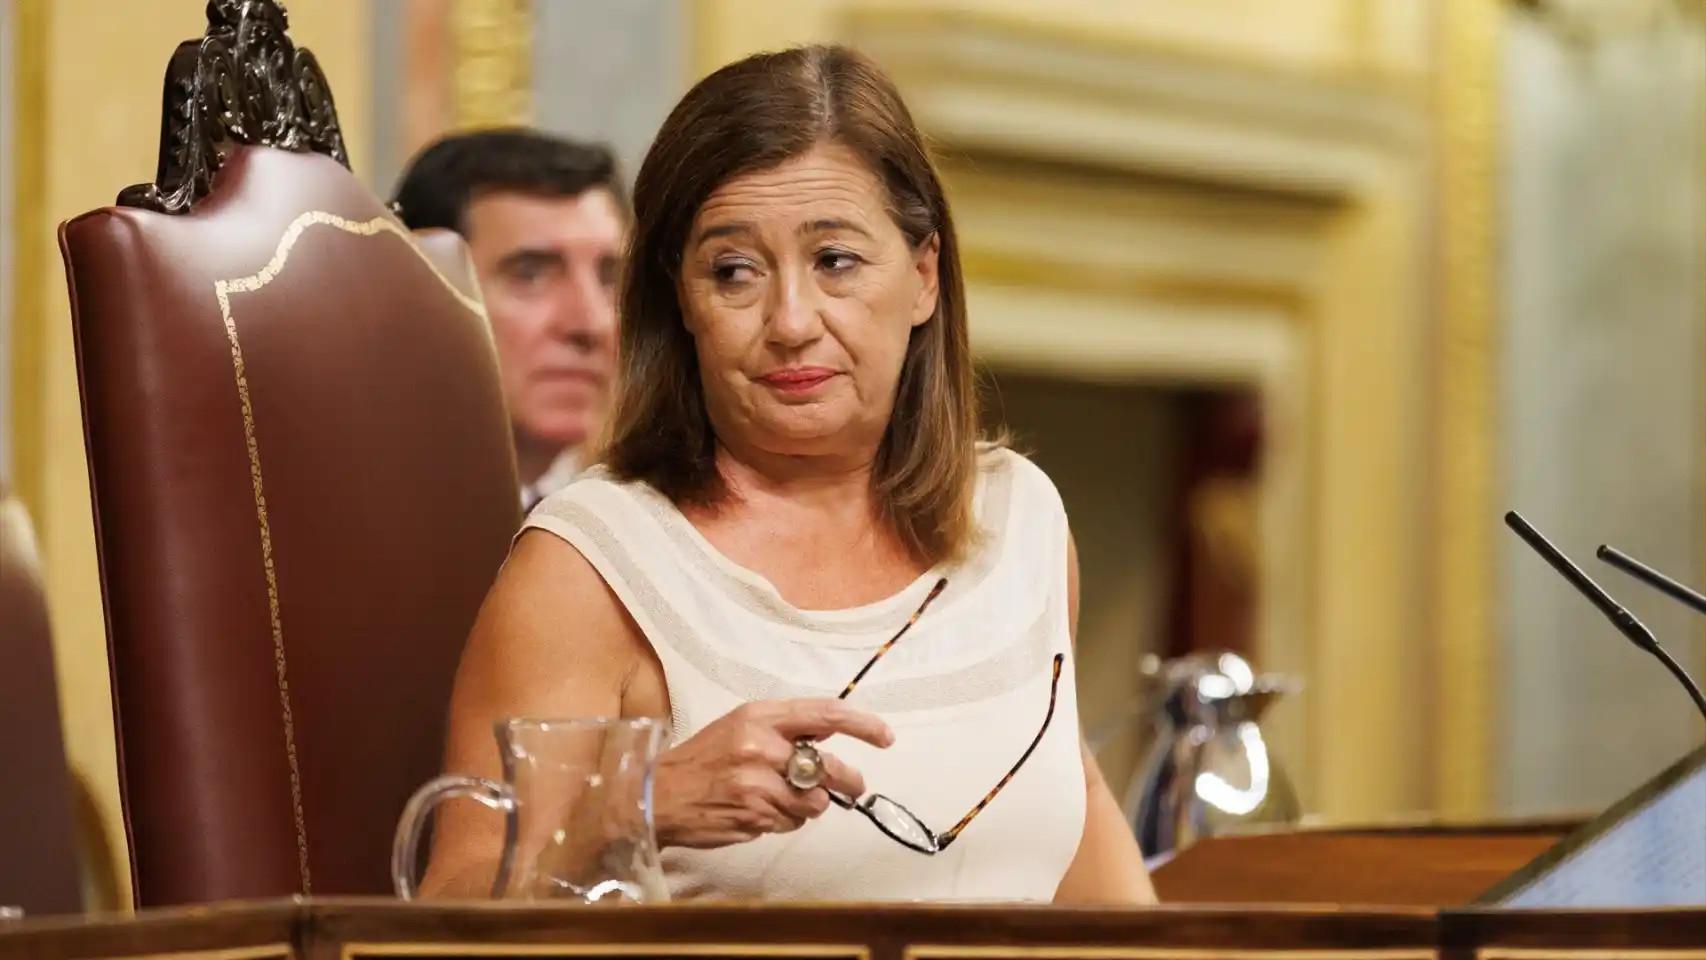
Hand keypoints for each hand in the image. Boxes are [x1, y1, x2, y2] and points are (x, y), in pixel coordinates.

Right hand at [652, 699, 893, 847]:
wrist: (658, 794)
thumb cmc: (704, 758)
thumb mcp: (741, 726)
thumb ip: (784, 727)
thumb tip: (830, 730)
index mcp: (760, 717)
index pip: (824, 714)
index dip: (861, 724)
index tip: (885, 736)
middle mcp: (762, 746)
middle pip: (828, 766)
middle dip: (847, 780)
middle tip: (852, 786)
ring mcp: (758, 783)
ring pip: (814, 801)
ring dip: (808, 805)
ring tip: (781, 799)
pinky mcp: (755, 815)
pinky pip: (792, 822)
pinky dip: (786, 819)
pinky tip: (761, 811)